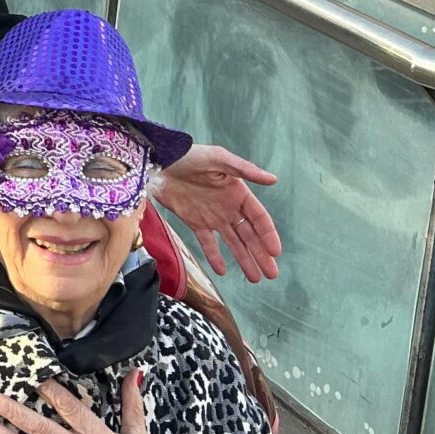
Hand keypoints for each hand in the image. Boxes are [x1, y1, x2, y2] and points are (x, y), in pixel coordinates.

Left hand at [153, 143, 279, 281]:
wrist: (159, 161)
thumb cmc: (190, 154)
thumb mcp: (218, 159)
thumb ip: (245, 170)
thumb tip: (273, 179)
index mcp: (238, 192)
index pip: (258, 217)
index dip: (268, 234)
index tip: (275, 252)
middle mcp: (229, 207)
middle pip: (249, 234)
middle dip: (261, 254)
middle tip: (272, 274)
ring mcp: (212, 216)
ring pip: (233, 242)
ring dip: (244, 259)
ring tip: (255, 278)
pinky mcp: (194, 221)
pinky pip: (208, 243)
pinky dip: (215, 257)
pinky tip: (223, 271)